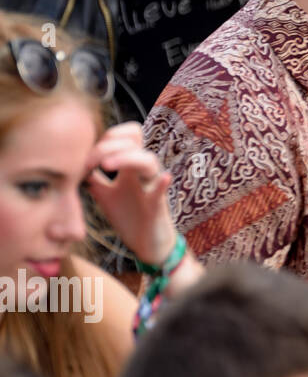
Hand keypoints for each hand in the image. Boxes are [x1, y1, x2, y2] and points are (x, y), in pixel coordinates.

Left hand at [84, 123, 176, 266]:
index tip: (84, 159)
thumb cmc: (128, 215)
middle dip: (109, 145)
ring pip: (148, 160)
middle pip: (136, 138)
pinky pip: (162, 190)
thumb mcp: (103, 193)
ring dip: (127, 158)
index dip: (105, 139)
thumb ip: (93, 176)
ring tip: (106, 166)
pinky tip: (164, 178)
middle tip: (89, 164)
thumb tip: (75, 163)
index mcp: (130, 165)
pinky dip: (162, 183)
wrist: (145, 241)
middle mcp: (143, 170)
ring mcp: (152, 185)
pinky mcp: (157, 204)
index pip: (126, 134)